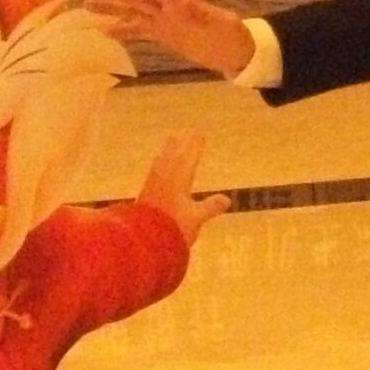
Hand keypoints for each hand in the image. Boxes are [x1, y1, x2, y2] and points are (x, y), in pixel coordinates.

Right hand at [84, 0, 254, 78]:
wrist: (239, 52)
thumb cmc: (233, 35)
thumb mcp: (221, 23)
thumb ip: (202, 13)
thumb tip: (181, 4)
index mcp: (179, 0)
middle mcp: (167, 8)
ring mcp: (165, 21)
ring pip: (132, 11)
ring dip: (109, 8)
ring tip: (85, 5)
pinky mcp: (165, 35)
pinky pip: (139, 30)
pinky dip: (122, 31)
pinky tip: (104, 32)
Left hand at [135, 127, 232, 247]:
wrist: (143, 239)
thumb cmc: (172, 227)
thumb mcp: (196, 218)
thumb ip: (210, 207)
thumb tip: (227, 199)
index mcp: (180, 178)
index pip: (189, 156)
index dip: (195, 145)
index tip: (199, 133)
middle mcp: (165, 176)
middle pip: (174, 153)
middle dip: (182, 142)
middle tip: (186, 131)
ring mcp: (153, 182)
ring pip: (162, 159)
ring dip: (169, 148)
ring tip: (172, 139)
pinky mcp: (145, 190)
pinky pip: (155, 168)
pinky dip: (160, 160)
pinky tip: (158, 164)